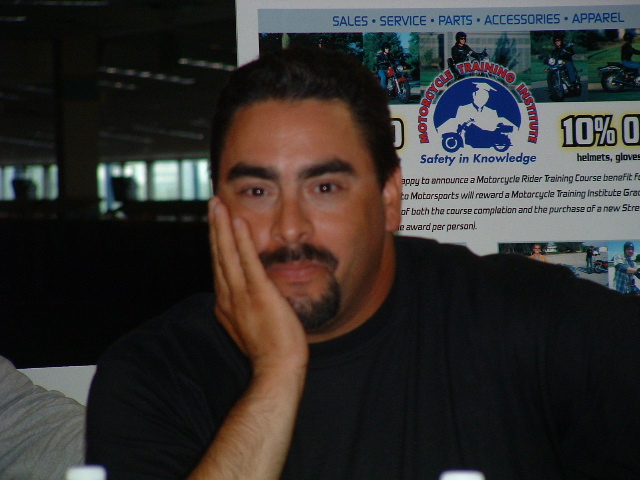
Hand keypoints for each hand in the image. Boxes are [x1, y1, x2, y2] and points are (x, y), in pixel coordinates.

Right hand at [208, 197, 308, 374]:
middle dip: (214, 228)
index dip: (217, 244)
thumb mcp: (251, 327)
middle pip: (219, 255)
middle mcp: (228, 297)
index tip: (216, 225)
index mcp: (226, 304)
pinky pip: (248, 261)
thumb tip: (250, 300)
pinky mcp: (258, 293)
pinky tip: (237, 221)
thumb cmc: (270, 352)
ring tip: (217, 204)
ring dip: (222, 227)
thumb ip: (247, 309)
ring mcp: (241, 295)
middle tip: (212, 204)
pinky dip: (240, 240)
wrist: (277, 369)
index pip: (220, 267)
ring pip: (227, 254)